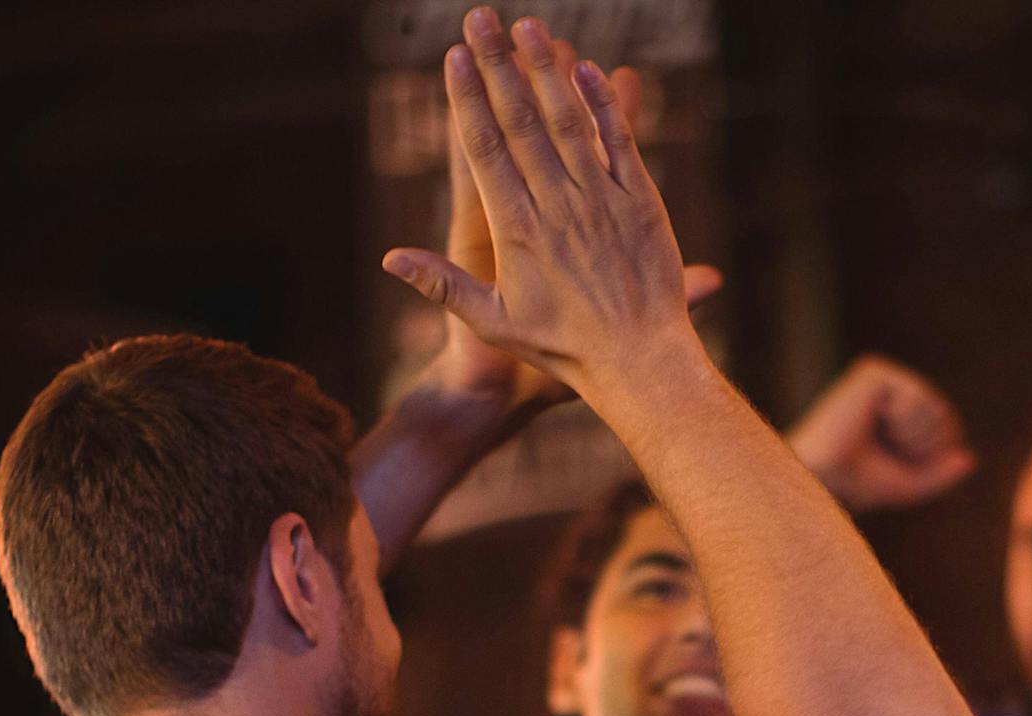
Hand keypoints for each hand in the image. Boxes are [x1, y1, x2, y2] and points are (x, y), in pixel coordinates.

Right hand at [384, 11, 715, 402]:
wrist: (638, 364)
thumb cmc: (563, 350)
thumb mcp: (495, 324)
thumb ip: (442, 286)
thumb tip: (390, 257)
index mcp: (518, 232)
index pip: (486, 152)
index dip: (469, 100)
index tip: (455, 58)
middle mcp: (559, 208)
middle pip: (522, 123)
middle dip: (498, 65)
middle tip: (478, 18)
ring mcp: (602, 202)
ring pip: (569, 122)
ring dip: (546, 70)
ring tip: (527, 27)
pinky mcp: (642, 204)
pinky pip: (619, 143)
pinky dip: (603, 105)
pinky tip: (587, 68)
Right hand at [786, 355, 976, 512]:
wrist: (826, 481)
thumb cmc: (858, 485)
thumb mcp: (910, 484)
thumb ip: (940, 473)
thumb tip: (970, 459)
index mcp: (896, 412)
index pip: (945, 427)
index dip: (931, 454)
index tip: (894, 461)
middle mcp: (889, 390)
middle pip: (944, 414)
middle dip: (924, 445)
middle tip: (885, 450)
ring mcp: (880, 378)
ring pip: (934, 406)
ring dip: (913, 435)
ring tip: (878, 437)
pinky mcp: (872, 372)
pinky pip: (916, 395)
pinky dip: (902, 419)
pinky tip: (872, 420)